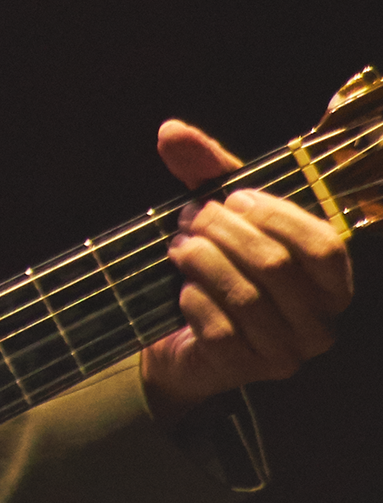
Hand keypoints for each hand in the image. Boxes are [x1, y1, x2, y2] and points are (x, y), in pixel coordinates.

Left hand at [140, 119, 352, 419]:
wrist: (181, 340)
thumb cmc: (218, 269)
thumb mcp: (221, 216)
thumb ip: (206, 172)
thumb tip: (170, 130)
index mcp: (333, 283)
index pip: (325, 245)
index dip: (275, 215)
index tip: (232, 196)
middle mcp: (321, 323)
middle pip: (274, 265)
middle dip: (222, 232)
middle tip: (189, 218)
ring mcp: (286, 353)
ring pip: (244, 296)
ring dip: (201, 262)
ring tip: (179, 246)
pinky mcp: (246, 372)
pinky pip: (218, 327)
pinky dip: (194, 299)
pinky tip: (182, 288)